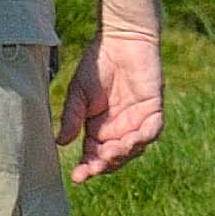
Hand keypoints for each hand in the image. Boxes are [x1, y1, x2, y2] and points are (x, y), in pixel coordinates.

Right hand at [61, 32, 164, 181]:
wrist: (120, 38)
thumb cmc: (97, 63)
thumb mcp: (78, 93)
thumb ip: (72, 118)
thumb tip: (61, 143)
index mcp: (99, 128)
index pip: (93, 155)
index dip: (87, 167)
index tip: (78, 177)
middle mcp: (119, 128)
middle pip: (114, 157)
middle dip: (104, 165)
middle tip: (93, 168)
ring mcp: (137, 120)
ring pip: (134, 149)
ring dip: (122, 155)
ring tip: (109, 155)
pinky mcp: (153, 108)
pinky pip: (152, 130)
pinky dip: (142, 138)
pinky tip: (129, 142)